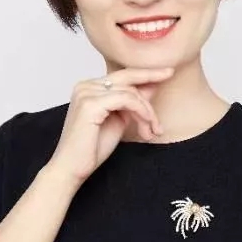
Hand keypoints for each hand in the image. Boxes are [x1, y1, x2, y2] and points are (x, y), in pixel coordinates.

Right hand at [46, 67, 173, 184]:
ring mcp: (86, 93)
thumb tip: (150, 86)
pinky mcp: (90, 104)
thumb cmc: (91, 149)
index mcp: (89, 88)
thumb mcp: (119, 121)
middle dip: (150, 80)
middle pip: (127, 77)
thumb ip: (132, 103)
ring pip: (130, 92)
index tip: (166, 73)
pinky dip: (141, 112)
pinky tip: (146, 127)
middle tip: (169, 78)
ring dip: (147, 112)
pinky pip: (127, 99)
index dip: (145, 74)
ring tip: (151, 131)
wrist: (72, 168)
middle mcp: (85, 86)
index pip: (122, 76)